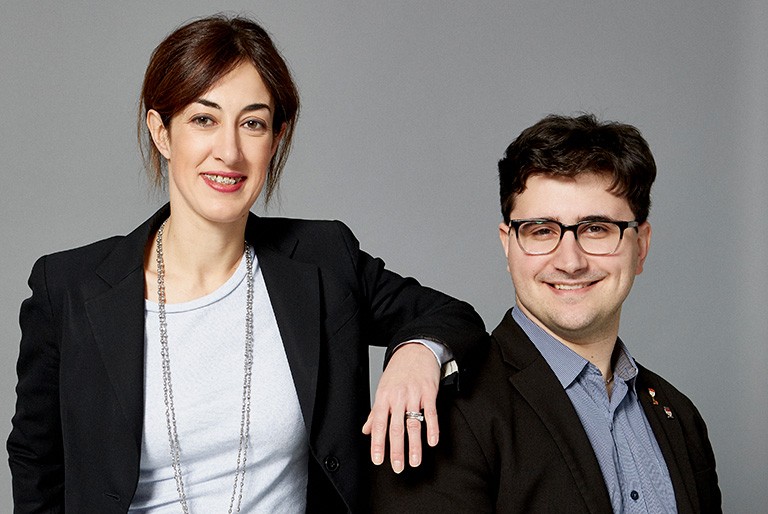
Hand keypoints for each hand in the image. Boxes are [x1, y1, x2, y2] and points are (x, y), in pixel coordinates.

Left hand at [362, 343, 439, 472]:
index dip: (378, 444)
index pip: (379, 424)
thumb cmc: (398, 372)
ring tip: (415, 461)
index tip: (378, 460)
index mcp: (383, 397)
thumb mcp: (383, 389)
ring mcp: (414, 395)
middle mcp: (397, 397)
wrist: (415, 350)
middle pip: (396, 428)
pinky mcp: (429, 392)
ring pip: (414, 423)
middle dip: (396, 450)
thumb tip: (366, 430)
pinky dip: (432, 429)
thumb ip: (375, 412)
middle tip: (398, 467)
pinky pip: (431, 413)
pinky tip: (432, 442)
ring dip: (415, 445)